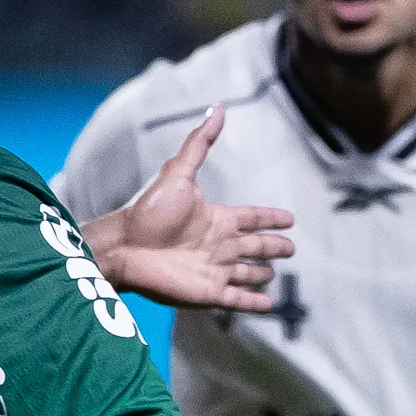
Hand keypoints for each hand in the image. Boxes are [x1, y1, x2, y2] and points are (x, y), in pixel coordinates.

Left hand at [84, 107, 296, 313]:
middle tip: (291, 249)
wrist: (124, 246)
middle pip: (254, 246)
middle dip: (273, 247)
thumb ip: (200, 143)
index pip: (251, 218)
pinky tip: (268, 306)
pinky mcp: (208, 293)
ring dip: (261, 274)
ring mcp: (213, 270)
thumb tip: (217, 109)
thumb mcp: (178, 172)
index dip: (270, 219)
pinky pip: (237, 300)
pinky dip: (253, 304)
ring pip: (246, 273)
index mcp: (215, 218)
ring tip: (273, 275)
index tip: (289, 220)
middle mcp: (217, 245)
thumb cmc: (148, 210)